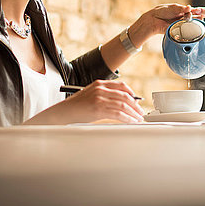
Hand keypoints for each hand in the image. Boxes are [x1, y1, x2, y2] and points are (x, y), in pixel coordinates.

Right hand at [30, 80, 144, 123]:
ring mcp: (100, 99)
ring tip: (138, 118)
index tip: (136, 100)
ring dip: (133, 113)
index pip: (121, 85)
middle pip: (125, 96)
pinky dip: (127, 118)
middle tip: (140, 112)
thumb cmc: (76, 106)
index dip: (131, 93)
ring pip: (123, 105)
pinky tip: (131, 121)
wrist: (64, 112)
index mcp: (99, 84)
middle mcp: (101, 89)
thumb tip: (119, 102)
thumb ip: (103, 95)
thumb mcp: (90, 94)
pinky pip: (118, 114)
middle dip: (135, 105)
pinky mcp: (99, 109)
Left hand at [142, 4, 204, 35]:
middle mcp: (185, 19)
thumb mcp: (172, 8)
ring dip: (191, 20)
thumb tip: (189, 8)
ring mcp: (182, 25)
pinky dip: (185, 26)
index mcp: (185, 11)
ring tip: (188, 16)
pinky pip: (185, 30)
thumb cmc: (162, 12)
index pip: (196, 11)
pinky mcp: (178, 31)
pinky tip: (184, 22)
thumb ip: (180, 8)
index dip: (203, 11)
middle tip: (202, 14)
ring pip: (191, 24)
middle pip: (197, 18)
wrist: (152, 20)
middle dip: (200, 16)